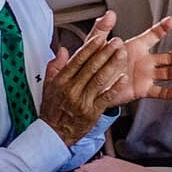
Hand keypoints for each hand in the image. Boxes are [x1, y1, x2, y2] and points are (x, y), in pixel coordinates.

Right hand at [39, 15, 131, 144]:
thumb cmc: (52, 109)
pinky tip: (123, 78)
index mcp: (61, 81)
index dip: (90, 48)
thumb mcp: (48, 86)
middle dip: (105, 53)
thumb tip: (63, 50)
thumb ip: (55, 66)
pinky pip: (106, 98)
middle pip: (91, 67)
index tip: (100, 38)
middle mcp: (72, 89)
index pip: (77, 60)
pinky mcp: (92, 112)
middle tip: (116, 42)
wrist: (54, 133)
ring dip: (112, 65)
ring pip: (100, 79)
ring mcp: (82, 101)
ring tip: (122, 53)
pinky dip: (115, 88)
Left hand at [102, 16, 171, 106]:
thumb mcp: (96, 43)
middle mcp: (144, 61)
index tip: (171, 21)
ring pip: (166, 72)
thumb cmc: (95, 63)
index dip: (162, 28)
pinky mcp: (142, 89)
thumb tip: (109, 14)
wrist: (90, 85)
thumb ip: (102, 28)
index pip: (153, 35)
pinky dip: (168, 93)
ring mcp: (145, 76)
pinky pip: (158, 91)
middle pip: (167, 56)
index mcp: (135, 47)